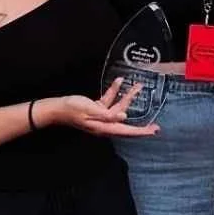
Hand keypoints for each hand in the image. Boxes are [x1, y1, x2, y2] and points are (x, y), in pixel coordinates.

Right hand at [37, 81, 159, 138]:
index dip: (141, 132)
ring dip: (127, 97)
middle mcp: (104, 124)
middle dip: (140, 121)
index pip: (126, 131)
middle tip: (155, 124)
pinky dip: (113, 92)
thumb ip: (108, 114)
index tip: (154, 131)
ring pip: (118, 108)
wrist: (57, 107)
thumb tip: (123, 116)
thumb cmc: (72, 109)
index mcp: (104, 127)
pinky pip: (109, 102)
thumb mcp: (91, 110)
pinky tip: (119, 82)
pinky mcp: (96, 110)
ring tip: (137, 86)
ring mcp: (100, 117)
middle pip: (126, 122)